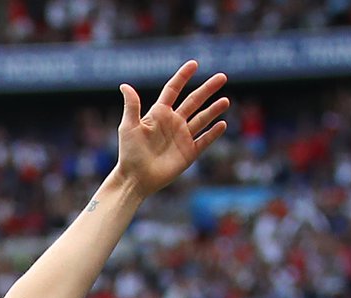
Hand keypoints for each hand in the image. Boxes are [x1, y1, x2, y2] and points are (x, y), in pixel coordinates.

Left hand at [117, 60, 228, 198]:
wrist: (134, 179)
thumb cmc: (129, 153)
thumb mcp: (128, 128)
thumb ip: (131, 106)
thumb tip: (124, 86)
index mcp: (159, 114)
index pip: (173, 90)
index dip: (182, 76)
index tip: (194, 64)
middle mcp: (173, 123)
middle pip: (193, 101)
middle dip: (207, 89)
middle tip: (222, 77)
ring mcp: (182, 138)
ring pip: (202, 119)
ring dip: (214, 109)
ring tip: (225, 101)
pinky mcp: (188, 153)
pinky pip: (204, 140)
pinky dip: (213, 133)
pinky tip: (222, 124)